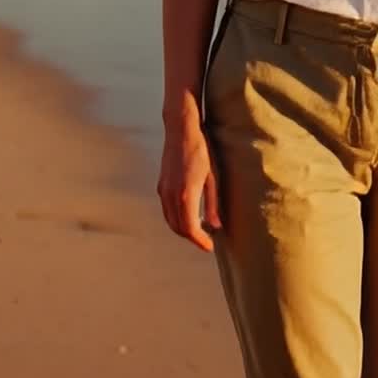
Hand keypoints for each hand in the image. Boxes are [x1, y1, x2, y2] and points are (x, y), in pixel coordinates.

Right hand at [157, 120, 220, 250]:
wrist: (181, 130)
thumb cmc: (201, 150)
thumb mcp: (212, 177)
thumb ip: (213, 203)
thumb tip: (216, 226)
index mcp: (186, 194)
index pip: (190, 229)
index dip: (200, 241)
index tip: (209, 247)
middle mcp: (171, 195)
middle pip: (178, 228)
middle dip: (192, 238)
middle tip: (206, 241)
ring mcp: (163, 190)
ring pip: (170, 220)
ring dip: (183, 229)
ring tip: (199, 230)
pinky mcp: (161, 185)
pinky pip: (167, 210)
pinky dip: (176, 218)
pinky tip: (188, 215)